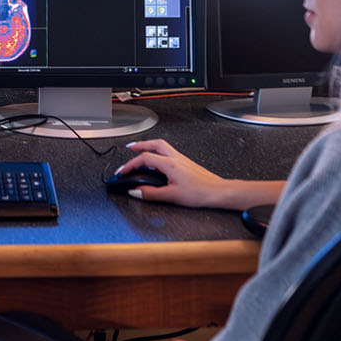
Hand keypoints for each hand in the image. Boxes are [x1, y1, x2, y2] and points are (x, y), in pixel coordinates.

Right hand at [115, 139, 236, 208]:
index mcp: (170, 164)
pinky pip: (169, 152)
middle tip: (130, 148)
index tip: (123, 172)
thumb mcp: (172, 196)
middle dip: (140, 145)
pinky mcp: (186, 163)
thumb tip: (136, 192)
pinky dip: (159, 152)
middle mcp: (176, 158)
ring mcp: (182, 159)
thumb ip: (151, 194)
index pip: (144, 158)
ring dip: (150, 146)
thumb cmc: (200, 193)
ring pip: (162, 146)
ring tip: (141, 151)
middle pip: (154, 144)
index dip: (131, 164)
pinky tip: (159, 161)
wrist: (218, 192)